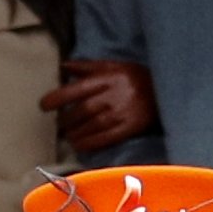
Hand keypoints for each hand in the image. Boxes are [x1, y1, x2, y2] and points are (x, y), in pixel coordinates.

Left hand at [40, 59, 158, 153]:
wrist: (169, 92)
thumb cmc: (139, 76)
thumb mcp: (116, 65)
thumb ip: (89, 66)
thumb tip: (63, 67)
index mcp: (110, 77)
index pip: (77, 89)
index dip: (58, 98)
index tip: (44, 105)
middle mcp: (115, 95)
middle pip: (83, 110)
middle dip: (66, 119)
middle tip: (58, 124)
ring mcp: (123, 113)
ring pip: (92, 126)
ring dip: (76, 133)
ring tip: (67, 136)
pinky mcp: (131, 128)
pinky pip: (106, 138)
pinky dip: (90, 143)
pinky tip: (79, 145)